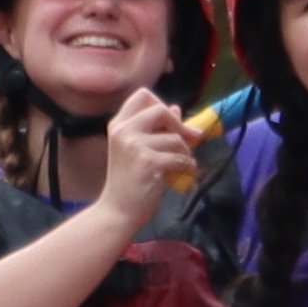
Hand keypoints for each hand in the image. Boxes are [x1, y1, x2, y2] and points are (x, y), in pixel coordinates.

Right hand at [92, 86, 198, 228]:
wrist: (118, 211)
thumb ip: (154, 129)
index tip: (171, 122)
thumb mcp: (137, 150)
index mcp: (119, 125)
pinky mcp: (148, 162)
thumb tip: (176, 109)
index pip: (143, 95)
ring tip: (182, 166)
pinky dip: (188, 167)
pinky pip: (181, 158)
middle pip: (161, 109)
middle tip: (190, 139)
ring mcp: (134, 145)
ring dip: (185, 152)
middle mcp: (124, 131)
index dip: (161, 104)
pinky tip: (185, 174)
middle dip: (179, 125)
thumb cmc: (128, 182)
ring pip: (175, 138)